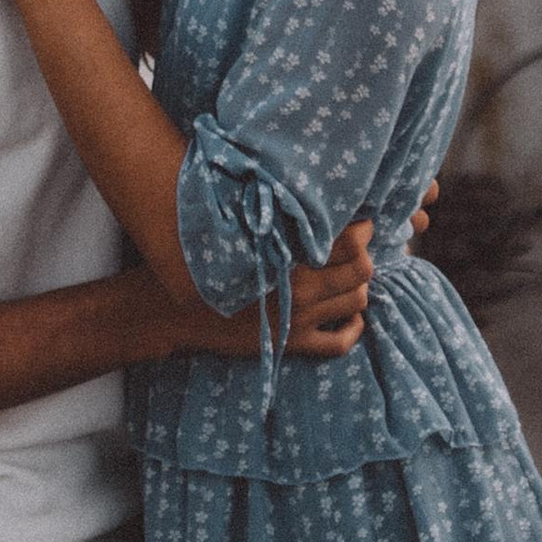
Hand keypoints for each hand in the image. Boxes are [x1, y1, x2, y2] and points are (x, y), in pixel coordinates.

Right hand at [176, 218, 374, 365]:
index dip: (362, 228)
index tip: (360, 218)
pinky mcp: (292, 343)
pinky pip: (339, 344)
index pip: (348, 241)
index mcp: (288, 257)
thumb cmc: (203, 258)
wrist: (176, 311)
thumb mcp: (236, 229)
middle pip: (360, 270)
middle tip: (359, 243)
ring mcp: (299, 320)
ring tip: (351, 272)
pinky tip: (350, 314)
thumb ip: (272, 217)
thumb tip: (298, 198)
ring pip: (356, 302)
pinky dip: (353, 328)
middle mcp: (301, 290)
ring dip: (359, 285)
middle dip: (365, 253)